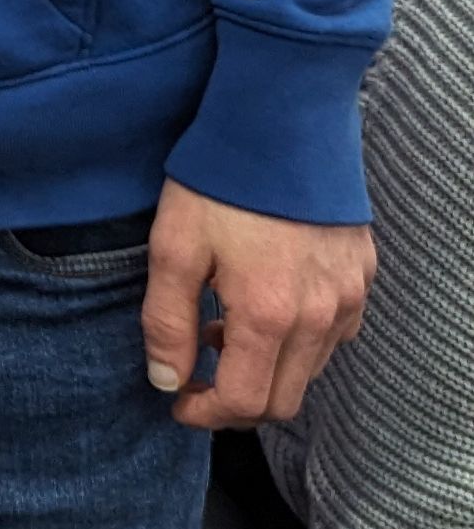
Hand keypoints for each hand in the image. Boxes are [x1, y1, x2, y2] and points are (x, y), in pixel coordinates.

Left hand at [140, 178, 372, 428]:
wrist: (281, 115)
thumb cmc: (220, 177)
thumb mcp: (173, 245)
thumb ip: (168, 321)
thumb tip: (167, 380)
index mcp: (268, 315)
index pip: (243, 402)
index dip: (205, 413)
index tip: (178, 400)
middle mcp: (319, 317)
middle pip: (282, 399)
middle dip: (235, 401)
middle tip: (198, 374)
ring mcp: (347, 297)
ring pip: (310, 369)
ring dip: (266, 369)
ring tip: (222, 327)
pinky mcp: (361, 274)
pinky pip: (335, 334)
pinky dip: (299, 340)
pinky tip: (266, 305)